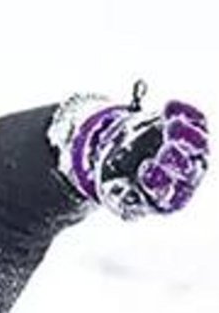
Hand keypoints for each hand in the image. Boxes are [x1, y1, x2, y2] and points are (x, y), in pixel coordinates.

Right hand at [76, 97, 208, 218]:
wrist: (118, 153)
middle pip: (191, 169)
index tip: (145, 168)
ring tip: (171, 124)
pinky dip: (184, 112)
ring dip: (186, 134)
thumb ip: (124, 201)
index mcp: (167, 199)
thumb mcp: (115, 194)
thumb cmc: (115, 181)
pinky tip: (169, 107)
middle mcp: (185, 177)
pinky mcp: (190, 129)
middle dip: (179, 158)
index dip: (162, 182)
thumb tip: (127, 206)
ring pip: (198, 144)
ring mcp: (191, 152)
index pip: (172, 194)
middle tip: (168, 148)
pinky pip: (195, 120)